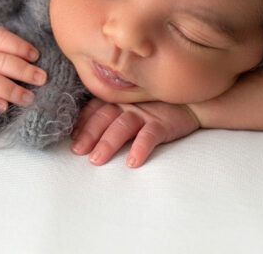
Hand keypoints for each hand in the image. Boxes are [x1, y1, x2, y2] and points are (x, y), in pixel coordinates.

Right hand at [0, 26, 47, 112]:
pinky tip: (4, 107)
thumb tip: (37, 60)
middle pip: (0, 61)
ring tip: (28, 98)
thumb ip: (6, 52)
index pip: (1, 37)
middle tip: (41, 79)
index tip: (36, 57)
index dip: (20, 46)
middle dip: (23, 71)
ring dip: (12, 90)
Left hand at [70, 98, 201, 167]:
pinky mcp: (162, 123)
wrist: (190, 103)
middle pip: (104, 117)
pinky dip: (140, 148)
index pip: (94, 109)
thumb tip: (79, 132)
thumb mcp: (129, 107)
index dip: (82, 123)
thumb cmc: (154, 107)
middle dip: (89, 134)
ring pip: (122, 126)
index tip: (72, 139)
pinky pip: (149, 136)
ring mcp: (145, 113)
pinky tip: (133, 161)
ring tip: (97, 160)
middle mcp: (127, 104)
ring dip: (108, 143)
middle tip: (78, 151)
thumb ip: (108, 114)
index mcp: (117, 100)